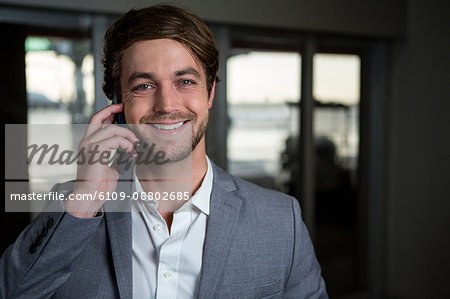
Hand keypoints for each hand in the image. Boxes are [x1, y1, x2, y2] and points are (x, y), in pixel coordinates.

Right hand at [64, 103, 138, 217]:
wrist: (90, 197)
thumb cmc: (99, 186)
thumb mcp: (111, 167)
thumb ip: (116, 157)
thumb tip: (129, 151)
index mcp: (88, 144)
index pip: (95, 121)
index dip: (107, 111)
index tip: (120, 106)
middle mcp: (85, 142)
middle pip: (100, 119)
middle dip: (115, 113)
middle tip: (131, 119)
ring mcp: (88, 146)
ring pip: (111, 129)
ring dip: (128, 136)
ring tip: (136, 147)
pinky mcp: (95, 151)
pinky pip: (115, 140)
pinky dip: (127, 144)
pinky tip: (131, 153)